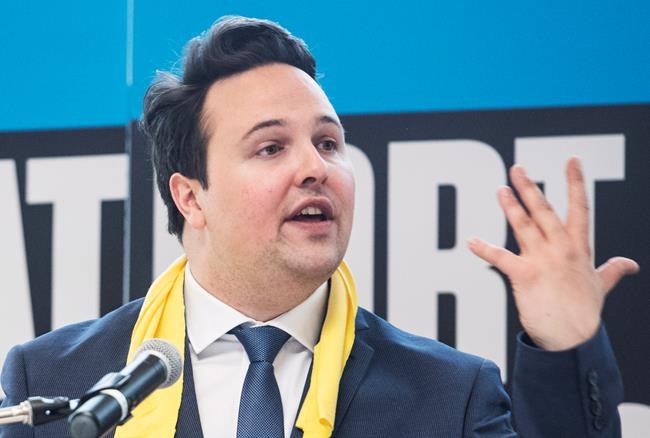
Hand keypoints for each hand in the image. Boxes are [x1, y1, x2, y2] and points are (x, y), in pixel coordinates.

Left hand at [468, 157, 638, 350]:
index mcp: (579, 249)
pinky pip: (501, 258)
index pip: (579, 209)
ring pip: (523, 226)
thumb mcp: (600, 286)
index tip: (572, 161)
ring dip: (510, 207)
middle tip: (516, 168)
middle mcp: (562, 250)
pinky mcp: (525, 275)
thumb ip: (611, 270)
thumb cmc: (585, 314)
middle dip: (530, 188)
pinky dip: (484, 249)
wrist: (573, 340)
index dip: (575, 183)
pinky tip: (471, 241)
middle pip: (545, 211)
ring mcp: (543, 261)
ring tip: (500, 189)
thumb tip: (630, 263)